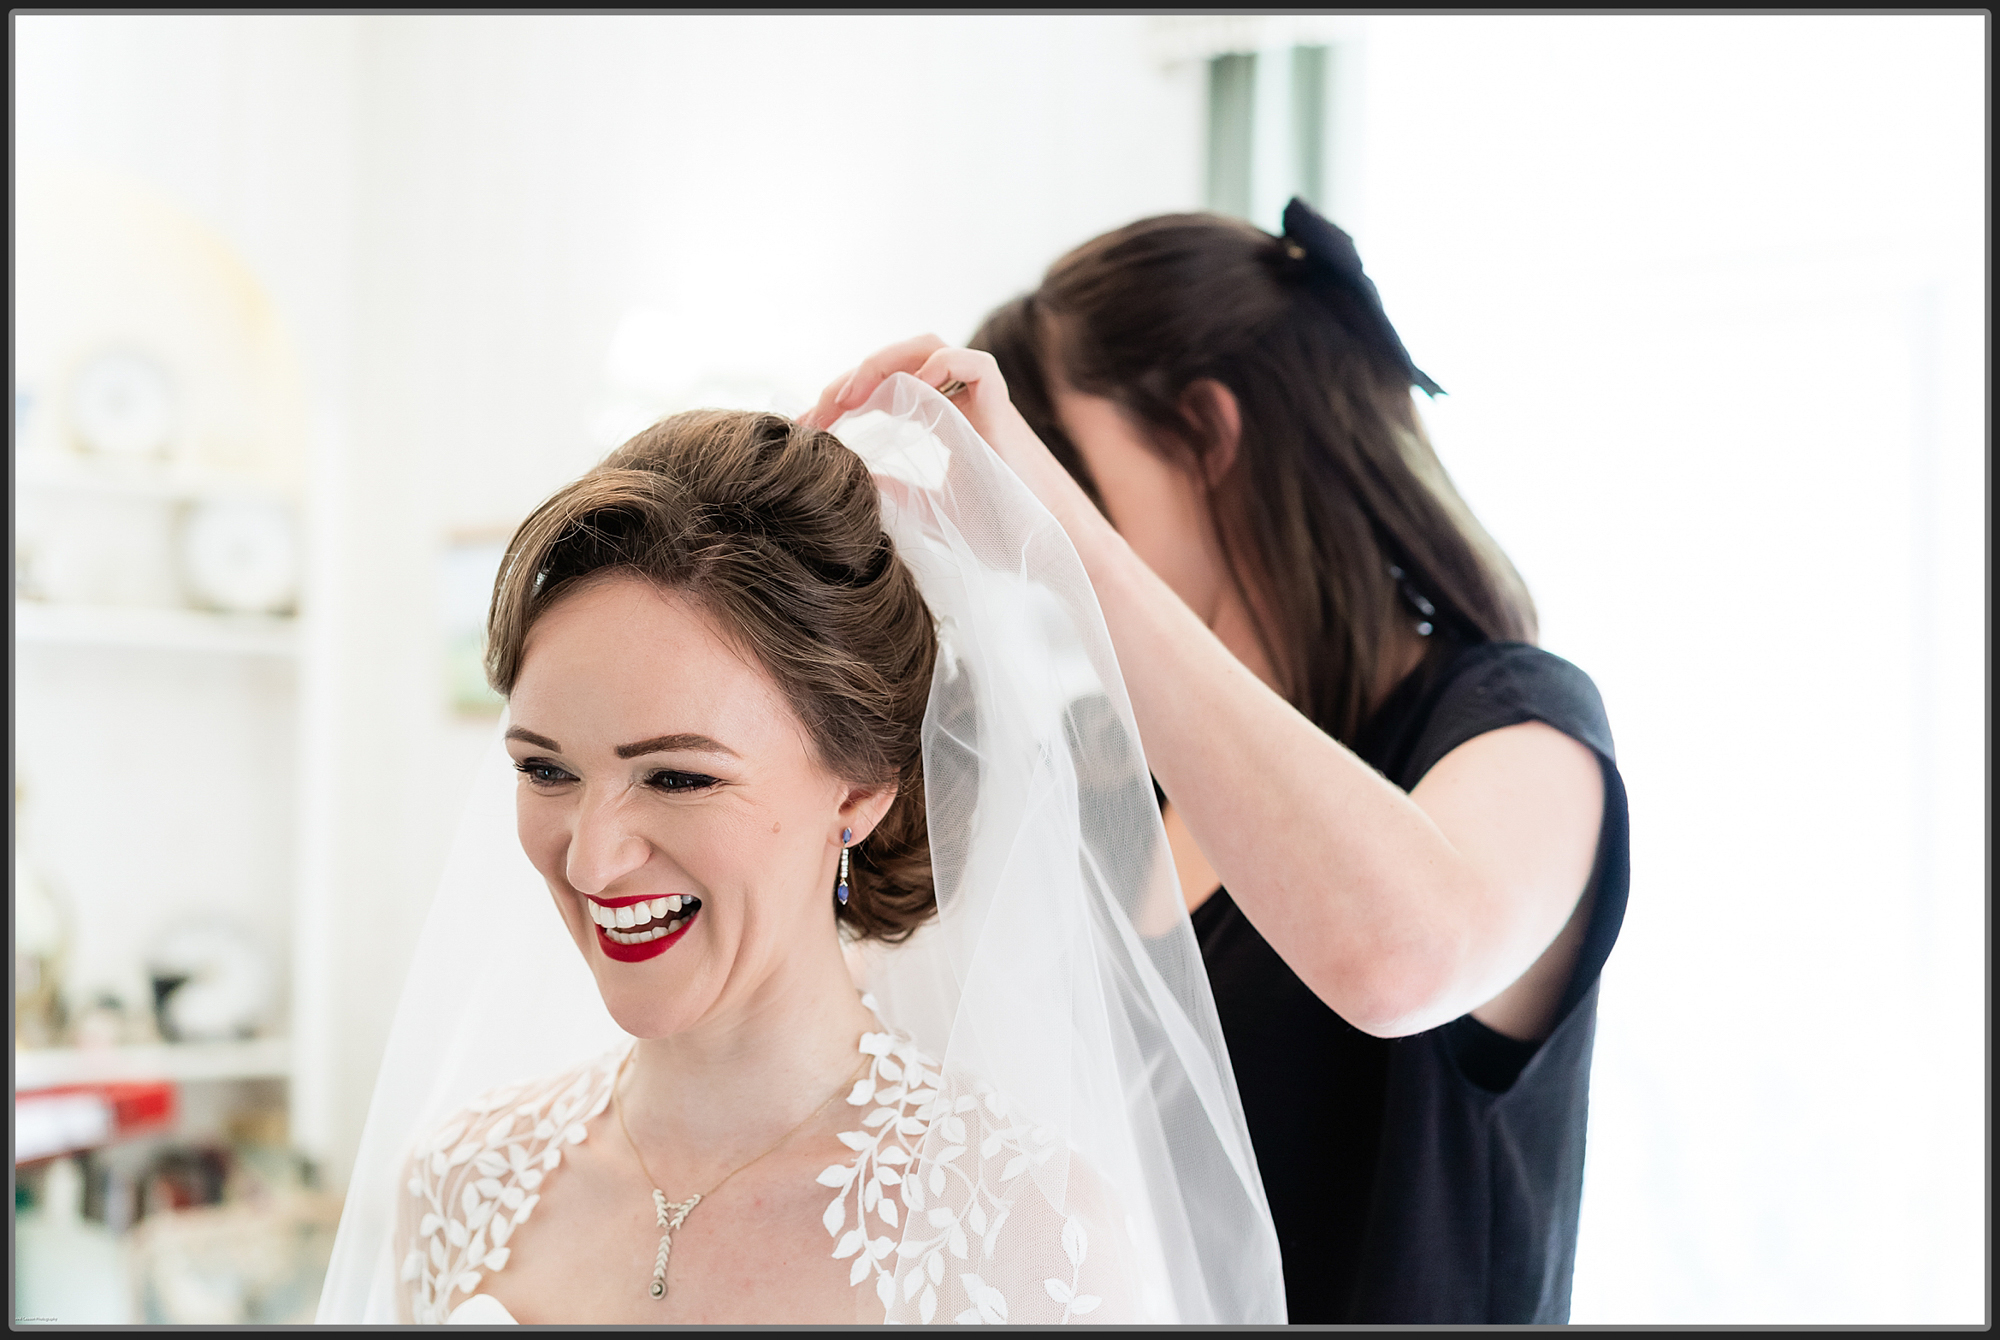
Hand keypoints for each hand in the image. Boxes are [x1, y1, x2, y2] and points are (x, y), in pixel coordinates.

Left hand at [798, 335, 1099, 536]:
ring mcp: (984, 401)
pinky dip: (941, 365)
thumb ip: (895, 491)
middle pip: (900, 359)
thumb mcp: (930, 511)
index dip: (844, 400)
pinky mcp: (1005, 409)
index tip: (808, 428)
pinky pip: (974, 363)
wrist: (1053, 550)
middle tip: (818, 412)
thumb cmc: (1002, 533)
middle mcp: (962, 401)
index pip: (885, 388)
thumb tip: (850, 478)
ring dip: (884, 362)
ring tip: (850, 395)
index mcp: (944, 419)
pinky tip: (910, 389)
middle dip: (853, 378)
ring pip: (931, 347)